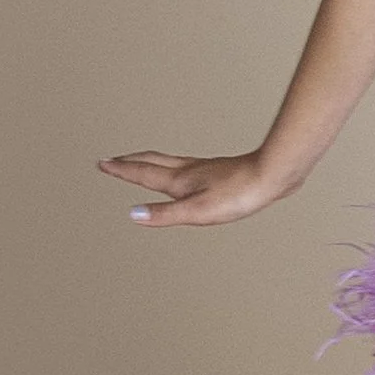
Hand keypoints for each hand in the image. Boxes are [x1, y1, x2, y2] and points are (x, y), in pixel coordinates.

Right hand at [96, 149, 295, 225]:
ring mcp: (205, 169)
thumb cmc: (239, 194)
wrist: (273, 175)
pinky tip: (186, 173)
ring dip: (149, 162)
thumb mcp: (198, 211)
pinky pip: (187, 166)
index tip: (102, 163)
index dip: (120, 170)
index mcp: (179, 181)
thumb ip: (166, 214)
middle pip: (151, 162)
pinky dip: (173, 167)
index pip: (142, 174)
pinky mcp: (220, 172)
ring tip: (141, 162)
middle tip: (112, 160)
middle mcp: (189, 171)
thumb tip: (133, 214)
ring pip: (168, 162)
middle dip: (129, 162)